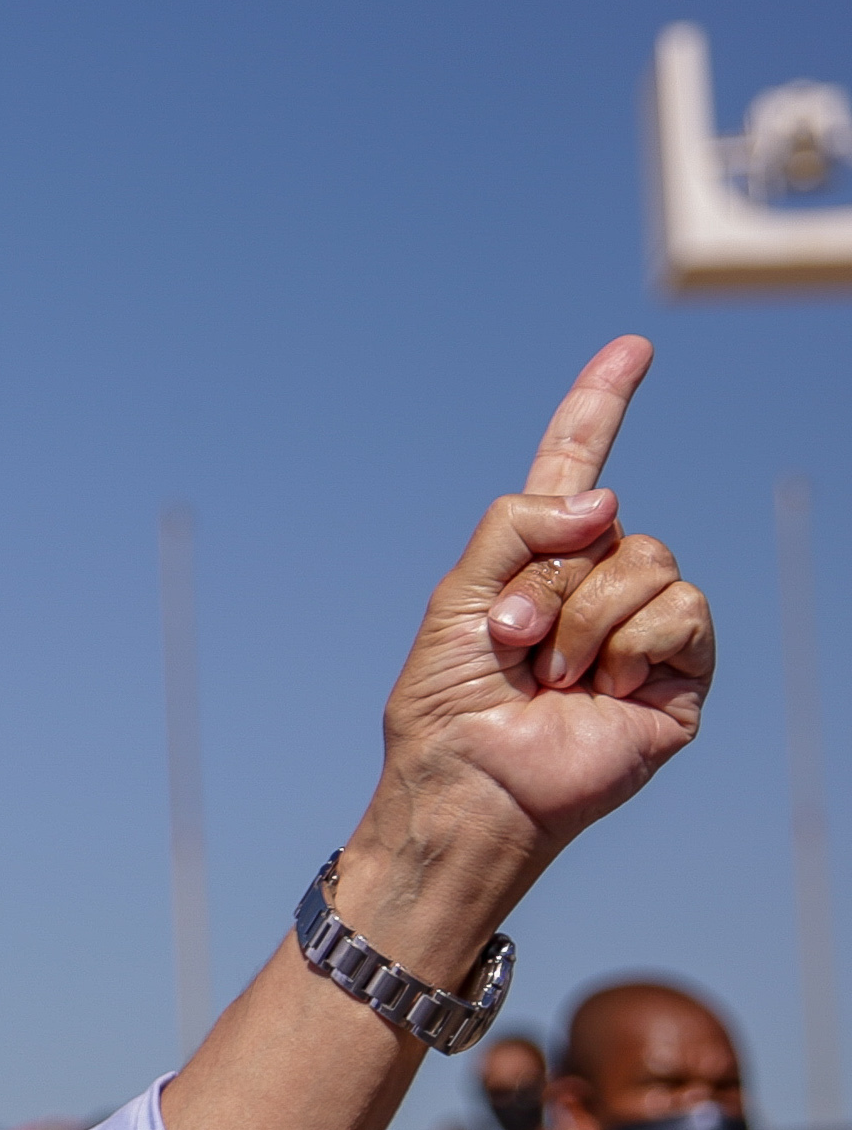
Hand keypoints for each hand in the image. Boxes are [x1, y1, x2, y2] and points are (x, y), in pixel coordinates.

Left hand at [373, 338, 712, 894]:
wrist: (470, 782)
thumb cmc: (448, 704)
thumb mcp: (459, 596)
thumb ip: (519, 526)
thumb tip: (608, 500)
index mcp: (538, 560)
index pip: (577, 467)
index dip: (601, 406)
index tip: (632, 347)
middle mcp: (597, 585)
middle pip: (611, 526)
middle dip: (550, 582)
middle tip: (509, 643)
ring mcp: (642, 628)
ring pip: (649, 562)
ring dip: (584, 620)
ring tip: (550, 677)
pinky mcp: (681, 672)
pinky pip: (681, 612)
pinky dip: (630, 646)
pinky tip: (602, 690)